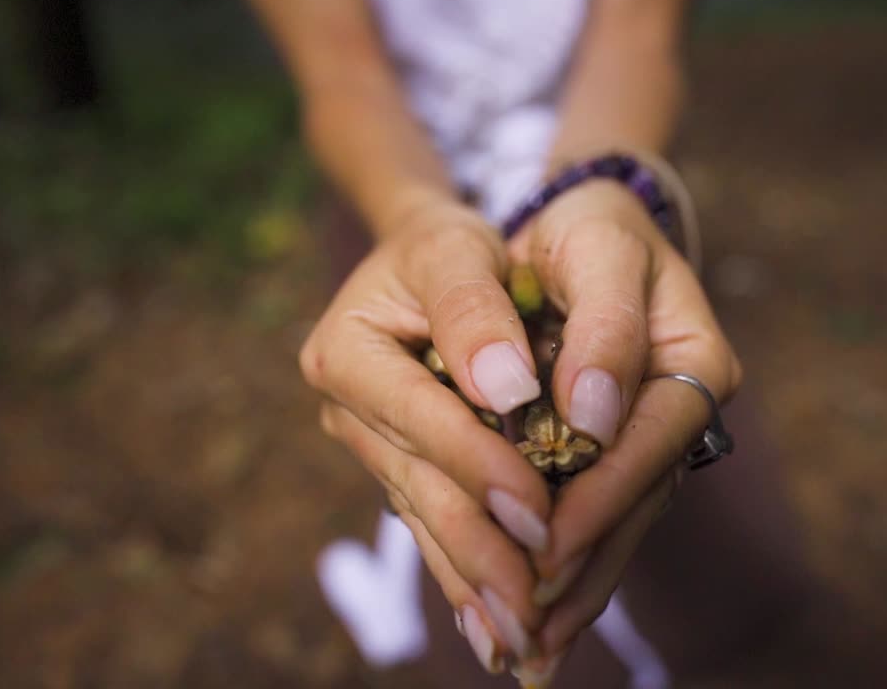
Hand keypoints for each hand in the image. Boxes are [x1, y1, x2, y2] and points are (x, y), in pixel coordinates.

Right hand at [301, 200, 554, 670]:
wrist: (428, 259)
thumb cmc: (450, 247)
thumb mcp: (459, 248)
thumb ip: (475, 311)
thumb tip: (504, 390)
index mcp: (346, 353)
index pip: (419, 419)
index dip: (479, 467)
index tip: (540, 513)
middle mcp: (347, 410)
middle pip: (421, 487)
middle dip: (481, 550)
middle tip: (535, 607)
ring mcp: (369, 447)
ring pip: (426, 520)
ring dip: (474, 582)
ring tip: (521, 639)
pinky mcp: (399, 470)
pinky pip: (432, 526)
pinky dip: (465, 575)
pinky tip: (492, 627)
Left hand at [505, 181, 741, 677]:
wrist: (586, 225)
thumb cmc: (590, 229)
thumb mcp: (600, 250)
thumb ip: (606, 328)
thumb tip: (593, 415)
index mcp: (695, 360)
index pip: (655, 442)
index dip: (604, 493)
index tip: (550, 541)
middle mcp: (683, 410)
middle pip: (640, 501)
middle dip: (585, 564)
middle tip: (530, 625)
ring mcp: (653, 437)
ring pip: (620, 522)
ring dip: (577, 585)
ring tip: (529, 648)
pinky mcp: (618, 456)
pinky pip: (599, 517)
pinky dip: (568, 566)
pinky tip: (535, 616)